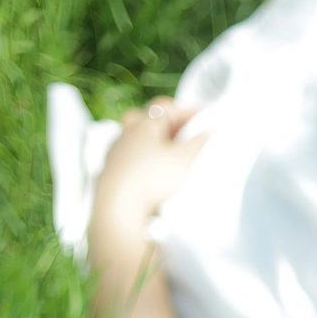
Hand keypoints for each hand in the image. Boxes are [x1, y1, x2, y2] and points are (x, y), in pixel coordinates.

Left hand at [93, 96, 210, 228]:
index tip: (203, 117)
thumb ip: (199, 143)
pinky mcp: (108, 175)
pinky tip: (149, 177)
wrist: (119, 209)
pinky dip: (139, 163)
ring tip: (166, 157)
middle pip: (144, 119)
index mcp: (144, 125)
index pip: (165, 107)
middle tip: (180, 133)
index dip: (185, 110)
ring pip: (133, 140)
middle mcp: (126, 135)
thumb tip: (208, 131)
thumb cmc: (153, 179)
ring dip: (150, 144)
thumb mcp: (185, 160)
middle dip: (163, 123)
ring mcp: (114, 155)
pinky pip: (126, 161)